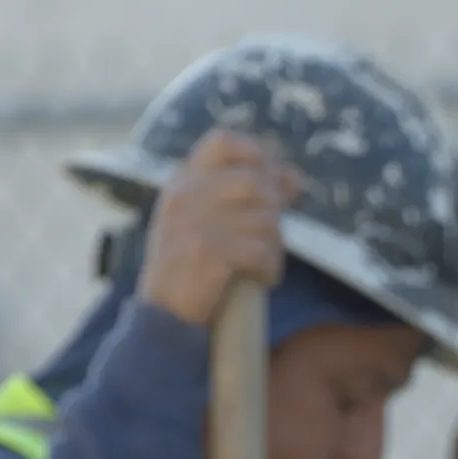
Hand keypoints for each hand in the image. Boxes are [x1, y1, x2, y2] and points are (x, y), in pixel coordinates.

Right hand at [136, 129, 293, 326]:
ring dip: (274, 248)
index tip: (271, 184)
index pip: (223, 142)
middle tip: (269, 241)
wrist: (162, 316)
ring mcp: (193, 222)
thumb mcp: (210, 222)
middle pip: (256, 183)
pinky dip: (270, 269)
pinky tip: (261, 280)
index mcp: (183, 182)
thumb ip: (248, 197)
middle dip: (274, 213)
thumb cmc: (192, 268)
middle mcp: (184, 195)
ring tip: (263, 266)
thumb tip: (295, 177)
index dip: (255, 156)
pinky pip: (260, 250)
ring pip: (264, 220)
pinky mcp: (206, 253)